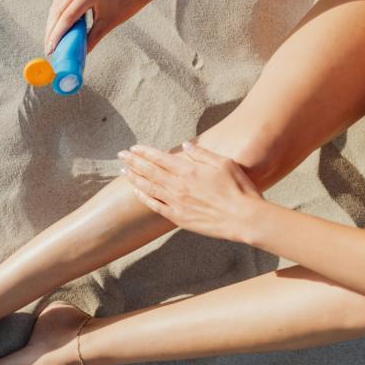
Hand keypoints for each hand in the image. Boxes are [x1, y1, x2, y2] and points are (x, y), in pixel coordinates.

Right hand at [45, 0, 150, 54]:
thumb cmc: (125, 6)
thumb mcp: (106, 25)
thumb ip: (90, 40)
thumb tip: (77, 54)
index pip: (67, 17)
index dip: (57, 35)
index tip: (51, 49)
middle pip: (58, 10)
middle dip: (51, 31)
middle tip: (48, 48)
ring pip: (57, 5)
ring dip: (51, 23)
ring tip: (50, 40)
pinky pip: (62, 0)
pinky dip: (57, 14)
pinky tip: (55, 27)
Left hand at [120, 142, 264, 242]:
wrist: (244, 218)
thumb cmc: (239, 189)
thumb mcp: (224, 163)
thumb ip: (202, 153)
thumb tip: (185, 145)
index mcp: (189, 170)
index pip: (160, 158)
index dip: (144, 152)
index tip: (133, 148)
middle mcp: (178, 186)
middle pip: (150, 171)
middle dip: (133, 162)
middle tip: (120, 155)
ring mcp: (177, 202)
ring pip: (149, 188)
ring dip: (134, 178)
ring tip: (123, 171)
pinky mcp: (179, 217)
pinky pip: (156, 206)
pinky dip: (144, 198)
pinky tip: (137, 192)